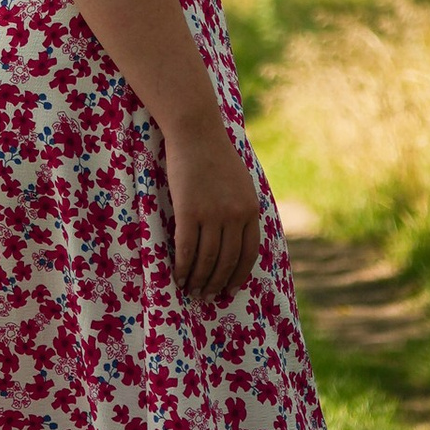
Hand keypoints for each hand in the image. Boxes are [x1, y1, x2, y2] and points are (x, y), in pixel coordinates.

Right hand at [157, 117, 261, 303]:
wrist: (196, 132)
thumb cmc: (215, 155)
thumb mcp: (241, 183)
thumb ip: (242, 208)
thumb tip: (239, 236)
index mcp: (251, 210)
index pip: (249, 253)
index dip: (238, 275)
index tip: (230, 290)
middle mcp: (235, 215)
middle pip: (227, 261)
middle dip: (216, 283)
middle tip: (206, 297)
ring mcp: (213, 214)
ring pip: (207, 259)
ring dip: (198, 280)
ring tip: (191, 291)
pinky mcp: (189, 211)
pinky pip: (187, 248)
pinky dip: (183, 267)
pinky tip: (178, 277)